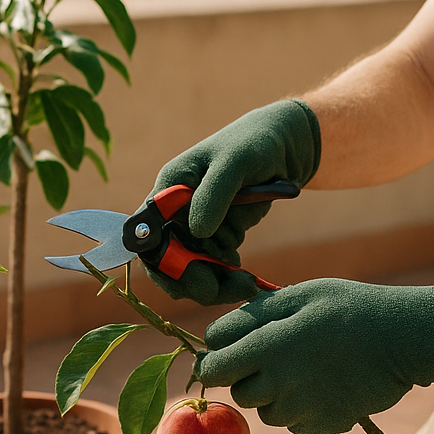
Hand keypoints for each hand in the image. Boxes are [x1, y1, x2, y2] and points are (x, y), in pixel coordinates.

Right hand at [146, 99, 321, 303]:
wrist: (285, 145)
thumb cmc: (254, 143)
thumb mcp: (235, 162)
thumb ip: (214, 193)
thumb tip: (196, 231)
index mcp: (170, 188)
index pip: (148, 234)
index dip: (161, 262)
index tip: (189, 279)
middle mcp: (176, 210)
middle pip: (168, 260)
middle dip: (192, 281)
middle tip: (224, 290)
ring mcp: (196, 225)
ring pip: (192, 270)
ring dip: (215, 285)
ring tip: (248, 286)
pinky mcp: (216, 235)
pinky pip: (214, 268)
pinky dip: (229, 279)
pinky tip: (249, 279)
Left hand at [196, 279, 433, 433]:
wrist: (403, 337)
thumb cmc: (347, 307)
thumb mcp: (297, 296)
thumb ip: (251, 317)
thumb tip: (212, 338)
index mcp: (266, 346)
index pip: (213, 368)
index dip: (213, 360)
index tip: (223, 353)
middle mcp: (279, 383)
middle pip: (239, 393)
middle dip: (247, 376)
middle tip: (275, 355)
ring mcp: (302, 408)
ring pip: (266, 411)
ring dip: (274, 394)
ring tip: (305, 367)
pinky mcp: (324, 424)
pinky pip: (294, 423)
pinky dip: (300, 409)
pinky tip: (323, 385)